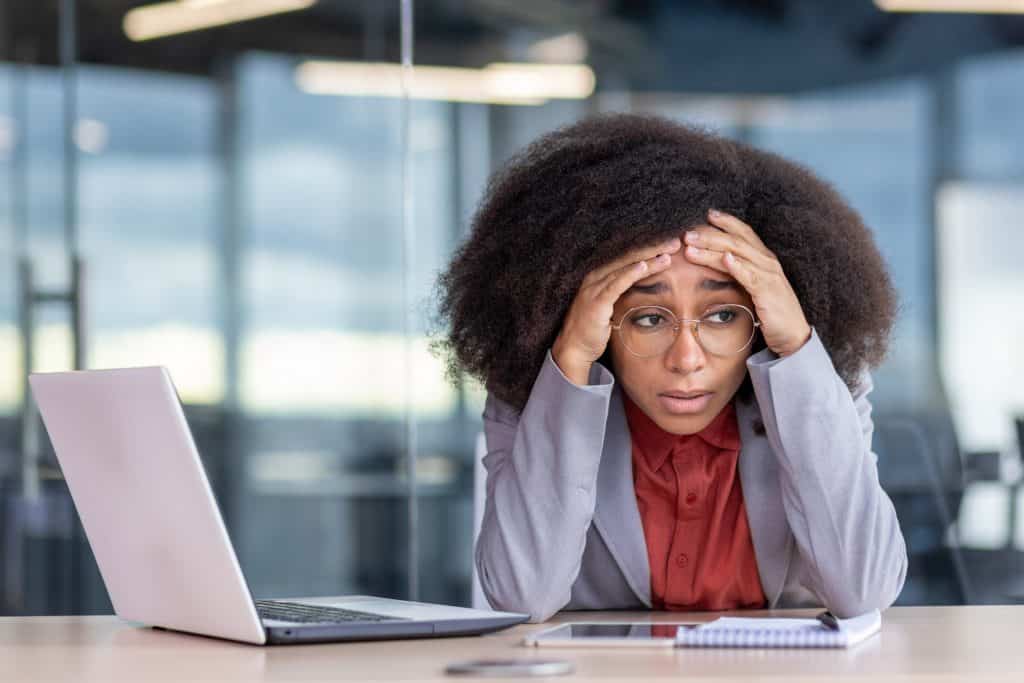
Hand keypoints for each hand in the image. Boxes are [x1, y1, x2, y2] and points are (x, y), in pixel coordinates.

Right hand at [552, 237, 682, 384]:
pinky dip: (630, 274)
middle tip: (675, 241)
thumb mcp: (611, 305)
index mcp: (601, 275)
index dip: (649, 248)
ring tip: (668, 253)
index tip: (670, 244)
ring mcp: (594, 287)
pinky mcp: (596, 301)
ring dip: (648, 259)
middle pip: (628, 257)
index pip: (628, 257)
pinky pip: (616, 284)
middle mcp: (596, 276)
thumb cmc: (594, 327)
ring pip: (625, 267)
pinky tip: (645, 266)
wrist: (574, 347)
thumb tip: (647, 287)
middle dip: (653, 248)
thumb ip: (624, 292)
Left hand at [683, 209, 811, 357]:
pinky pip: (751, 276)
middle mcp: (767, 262)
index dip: (726, 222)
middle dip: (710, 234)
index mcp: (764, 258)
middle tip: (686, 232)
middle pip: (735, 241)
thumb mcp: (754, 288)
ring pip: (737, 255)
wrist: (792, 335)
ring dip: (712, 248)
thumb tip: (719, 263)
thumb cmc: (770, 312)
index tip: (706, 214)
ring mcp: (769, 275)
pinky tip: (724, 259)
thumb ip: (740, 273)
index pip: (744, 233)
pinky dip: (737, 266)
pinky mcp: (768, 292)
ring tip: (691, 245)